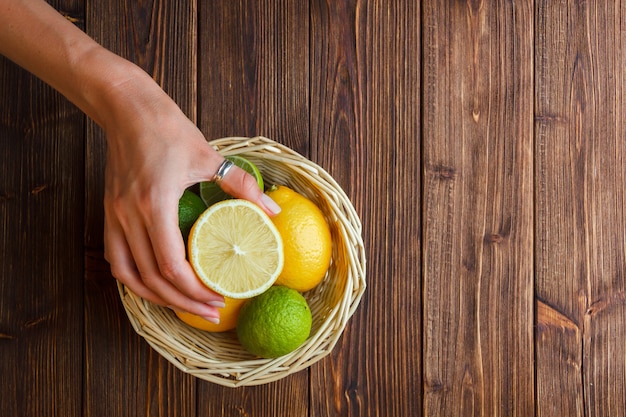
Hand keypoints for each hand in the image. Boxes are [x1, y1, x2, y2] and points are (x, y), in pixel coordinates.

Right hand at [101, 69, 279, 320]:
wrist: (127, 109)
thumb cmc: (168, 129)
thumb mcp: (210, 156)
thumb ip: (242, 186)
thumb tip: (272, 211)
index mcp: (155, 204)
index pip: (171, 266)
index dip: (194, 289)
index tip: (218, 297)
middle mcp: (130, 217)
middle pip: (153, 279)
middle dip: (183, 302)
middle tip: (210, 311)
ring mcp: (115, 217)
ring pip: (130, 276)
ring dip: (158, 297)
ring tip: (185, 306)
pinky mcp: (109, 213)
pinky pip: (116, 259)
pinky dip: (135, 280)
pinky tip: (155, 285)